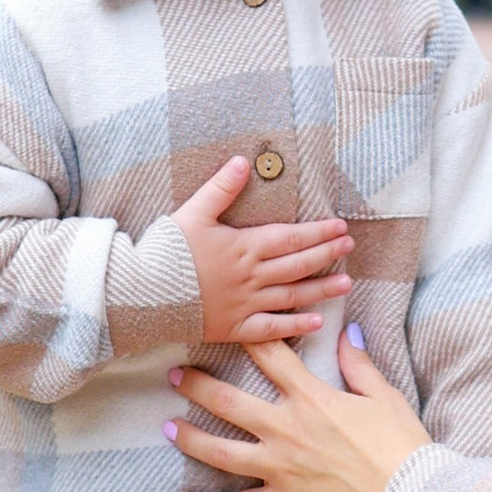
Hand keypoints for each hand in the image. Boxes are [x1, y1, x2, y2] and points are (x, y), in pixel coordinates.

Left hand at [167, 327, 432, 491]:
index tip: (225, 322)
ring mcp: (281, 469)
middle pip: (228, 402)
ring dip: (189, 438)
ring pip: (221, 453)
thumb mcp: (385, 396)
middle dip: (196, 385)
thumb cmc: (403, 446)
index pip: (271, 356)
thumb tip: (349, 331)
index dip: (247, 334)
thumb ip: (359, 364)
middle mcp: (287, 430)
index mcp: (312, 398)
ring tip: (168, 427)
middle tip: (174, 374)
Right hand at [173, 154, 352, 349]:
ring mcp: (245, 304)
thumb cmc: (165, 251)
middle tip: (349, 247)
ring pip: (292, 296)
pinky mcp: (234, 328)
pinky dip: (295, 326)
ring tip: (346, 284)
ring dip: (321, 290)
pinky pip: (271, 329)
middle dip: (327, 254)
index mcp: (244, 247)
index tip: (340, 227)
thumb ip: (221, 188)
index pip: (291, 237)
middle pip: (298, 264)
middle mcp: (251, 276)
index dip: (318, 232)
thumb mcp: (193, 212)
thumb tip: (244, 162)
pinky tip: (316, 322)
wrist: (142, 293)